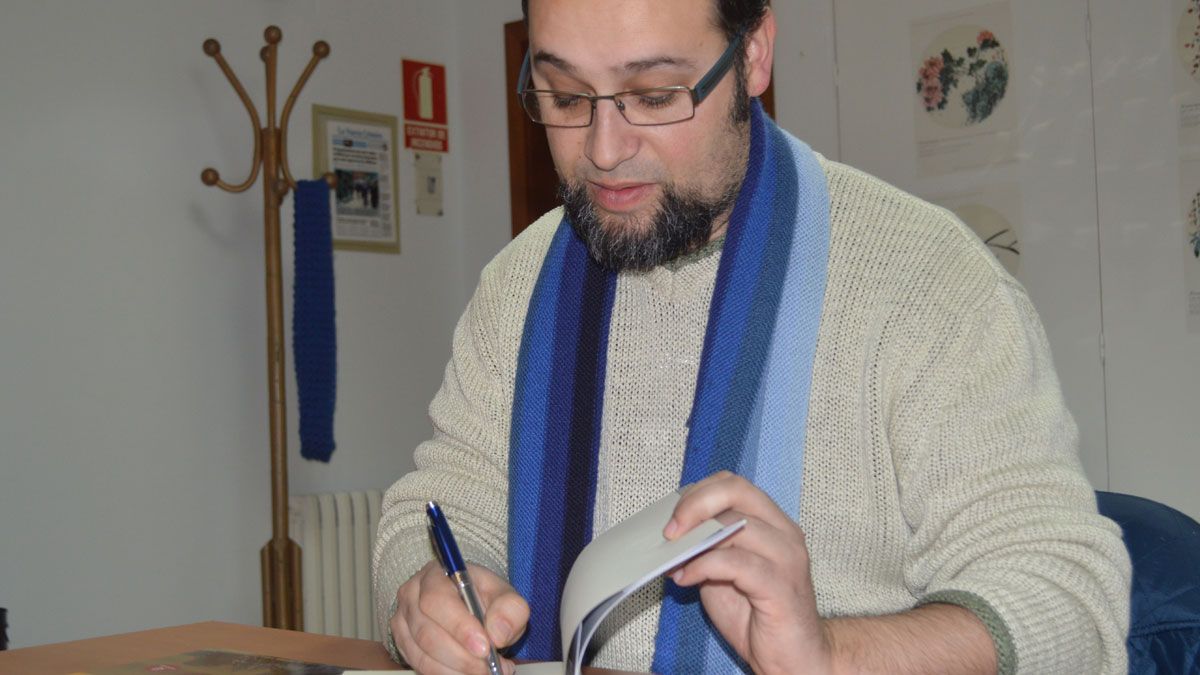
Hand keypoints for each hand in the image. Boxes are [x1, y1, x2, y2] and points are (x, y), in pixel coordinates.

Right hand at [390, 560, 528, 674]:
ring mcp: (403, 622)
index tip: (484, 646)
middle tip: (486, 667)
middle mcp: (411, 596)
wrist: (471, 607)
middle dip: (460, 655)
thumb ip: (509, 609)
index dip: (459, 626)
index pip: (437, 599)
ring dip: (455, 669)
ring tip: (484, 671)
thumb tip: (497, 634)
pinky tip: (468, 673)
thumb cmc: (484, 598)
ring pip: (422, 654)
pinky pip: (420, 666)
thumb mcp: (504, 596)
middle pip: (426, 631)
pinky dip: (446, 674)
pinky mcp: (404, 645)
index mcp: (434, 575)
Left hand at [665, 471, 833, 674]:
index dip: (698, 492)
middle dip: (695, 505)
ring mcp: (787, 557)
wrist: (793, 657)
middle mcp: (785, 532)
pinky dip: (703, 566)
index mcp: (773, 522)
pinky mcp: (781, 586)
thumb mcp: (722, 572)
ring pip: (735, 524)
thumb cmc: (756, 613)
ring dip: (694, 542)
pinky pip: (735, 563)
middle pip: (736, 491)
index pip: (733, 484)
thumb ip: (705, 547)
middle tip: (669, 531)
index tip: (672, 515)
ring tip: (674, 562)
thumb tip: (669, 534)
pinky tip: (687, 578)